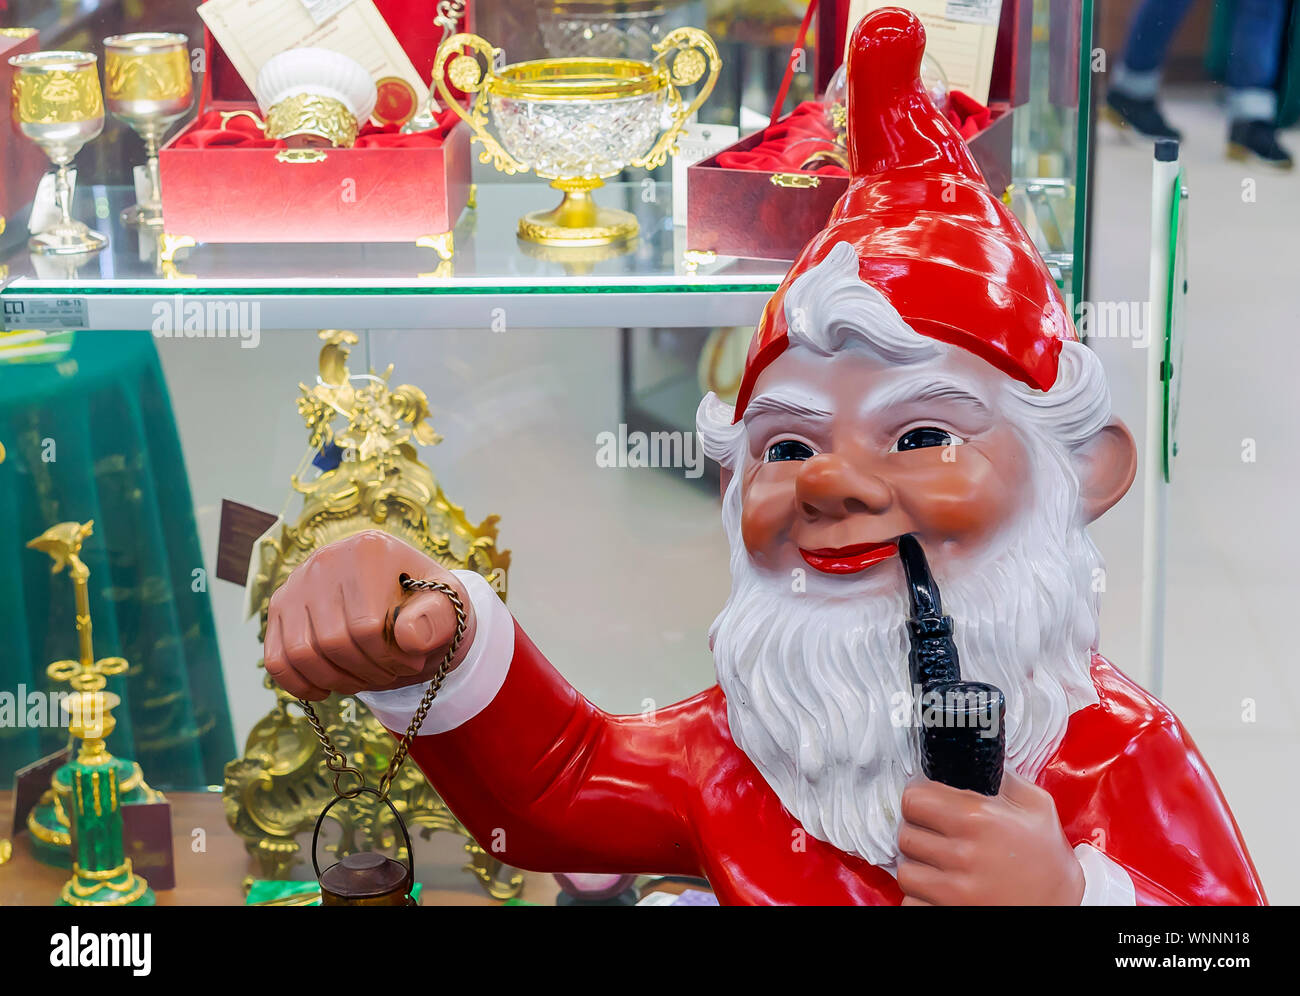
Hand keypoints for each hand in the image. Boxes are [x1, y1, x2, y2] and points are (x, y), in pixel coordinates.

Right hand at [264, 530, 477, 700]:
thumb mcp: (447, 607)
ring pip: (301, 653)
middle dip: (367, 672)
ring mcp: (297, 583)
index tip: (411, 662)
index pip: (366, 625)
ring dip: (337, 681)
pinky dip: (300, 683)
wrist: (404, 598)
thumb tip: (408, 636)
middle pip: (332, 641)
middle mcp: (326, 559)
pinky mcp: (280, 607)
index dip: (390, 658)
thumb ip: (437, 618)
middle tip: (390, 674)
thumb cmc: (427, 606)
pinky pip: (276, 658)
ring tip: (365, 678)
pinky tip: (327, 689)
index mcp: (369, 550)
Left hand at [896, 769, 1084, 905]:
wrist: (1061, 907)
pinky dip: (922, 896)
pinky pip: (911, 900)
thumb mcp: (1036, 806)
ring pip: (904, 870)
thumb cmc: (1048, 858)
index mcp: (978, 818)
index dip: (919, 800)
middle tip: (936, 836)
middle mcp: (963, 853)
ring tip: (940, 864)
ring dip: (918, 866)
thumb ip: (1001, 778)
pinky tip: (942, 888)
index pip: (914, 799)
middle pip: (905, 834)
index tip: (928, 806)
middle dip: (918, 832)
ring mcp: (954, 890)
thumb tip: (971, 758)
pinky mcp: (947, 913)